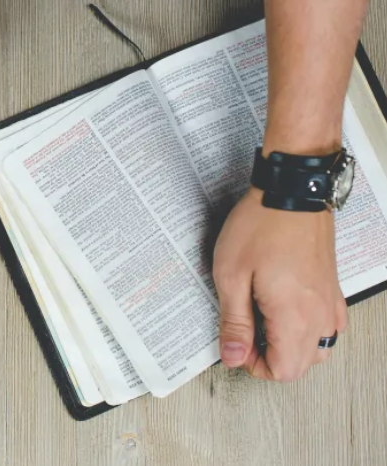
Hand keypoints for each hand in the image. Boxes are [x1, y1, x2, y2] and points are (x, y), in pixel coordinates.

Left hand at [212, 187, 347, 380]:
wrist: (291, 191)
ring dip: (290, 346)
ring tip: (262, 319)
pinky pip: (328, 326)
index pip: (284, 371)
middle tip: (245, 332)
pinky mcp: (332, 288)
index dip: (255, 365)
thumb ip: (234, 321)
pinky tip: (284, 309)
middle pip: (302, 365)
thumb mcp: (231, 275)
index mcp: (294, 317)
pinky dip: (307, 329)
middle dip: (271, 358)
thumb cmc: (260, 226)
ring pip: (318, 348)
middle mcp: (319, 315)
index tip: (237, 345)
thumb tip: (233, 356)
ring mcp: (330, 302)